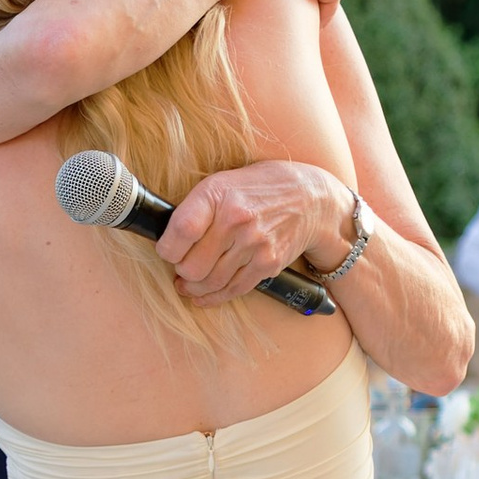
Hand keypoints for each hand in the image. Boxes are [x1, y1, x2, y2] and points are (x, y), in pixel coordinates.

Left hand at [158, 159, 353, 303]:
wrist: (311, 199)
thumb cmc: (259, 188)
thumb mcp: (224, 181)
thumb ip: (198, 207)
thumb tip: (167, 237)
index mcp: (218, 194)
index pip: (180, 231)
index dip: (167, 248)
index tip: (167, 251)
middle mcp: (236, 219)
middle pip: (192, 266)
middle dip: (181, 271)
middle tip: (181, 267)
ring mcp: (254, 244)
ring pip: (209, 283)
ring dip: (193, 288)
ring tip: (188, 283)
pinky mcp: (268, 264)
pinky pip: (233, 290)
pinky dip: (213, 297)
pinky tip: (203, 295)